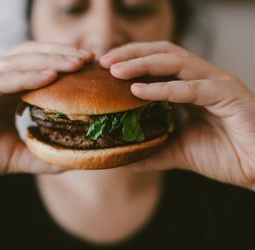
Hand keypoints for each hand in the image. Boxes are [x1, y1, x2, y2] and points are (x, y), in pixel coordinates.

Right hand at [0, 41, 92, 184]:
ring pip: (19, 61)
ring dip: (51, 59)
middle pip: (34, 56)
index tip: (92, 68)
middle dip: (64, 54)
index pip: (40, 67)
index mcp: (8, 91)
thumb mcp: (17, 156)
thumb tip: (73, 159)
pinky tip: (50, 76)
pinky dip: (25, 76)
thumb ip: (43, 154)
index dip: (66, 64)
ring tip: (78, 62)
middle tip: (91, 58)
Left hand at [100, 41, 254, 189]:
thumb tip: (124, 157)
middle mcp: (202, 78)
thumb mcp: (177, 151)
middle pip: (163, 53)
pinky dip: (164, 88)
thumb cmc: (222, 154)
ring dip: (142, 64)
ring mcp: (215, 83)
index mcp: (190, 87)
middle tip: (104, 61)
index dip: (130, 60)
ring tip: (116, 70)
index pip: (157, 62)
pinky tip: (139, 91)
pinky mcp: (228, 95)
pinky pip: (192, 88)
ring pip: (175, 62)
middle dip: (131, 54)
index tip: (104, 68)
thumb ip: (153, 150)